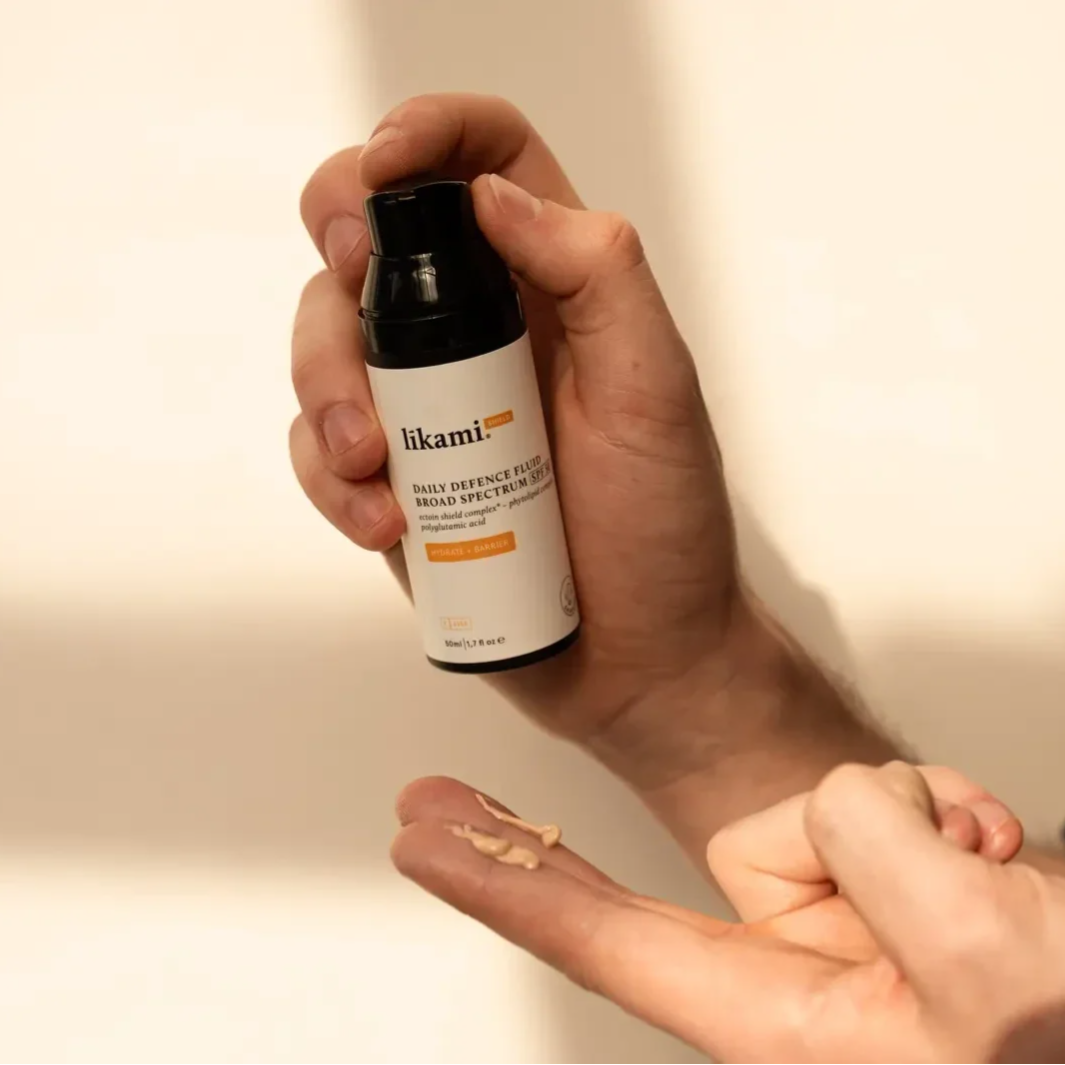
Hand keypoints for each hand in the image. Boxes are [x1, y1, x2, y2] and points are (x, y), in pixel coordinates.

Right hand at [290, 94, 895, 851]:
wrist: (636, 657)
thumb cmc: (663, 527)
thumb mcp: (656, 392)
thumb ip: (598, 276)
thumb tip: (492, 196)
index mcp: (553, 286)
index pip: (481, 161)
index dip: (423, 135)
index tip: (383, 164)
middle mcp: (480, 333)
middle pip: (371, 241)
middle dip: (339, 251)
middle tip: (352, 287)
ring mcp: (427, 408)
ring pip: (325, 343)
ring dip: (324, 389)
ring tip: (372, 464)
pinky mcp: (394, 481)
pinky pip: (320, 449)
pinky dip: (328, 479)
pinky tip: (382, 524)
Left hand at [391, 765, 1064, 1063]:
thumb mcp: (986, 972)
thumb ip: (879, 866)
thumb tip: (836, 805)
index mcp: (789, 1029)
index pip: (606, 944)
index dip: (505, 889)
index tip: (427, 844)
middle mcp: (796, 973)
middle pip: (645, 883)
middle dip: (536, 841)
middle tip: (442, 806)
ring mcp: (835, 923)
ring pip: (806, 805)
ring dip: (901, 812)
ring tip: (985, 859)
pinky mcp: (879, 885)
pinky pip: (867, 800)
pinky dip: (936, 804)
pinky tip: (985, 843)